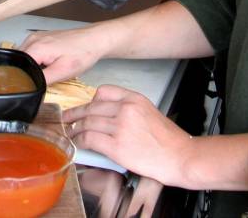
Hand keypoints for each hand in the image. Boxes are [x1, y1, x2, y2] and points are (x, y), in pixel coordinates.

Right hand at [20, 27, 103, 83]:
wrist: (94, 40)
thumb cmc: (82, 54)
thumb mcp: (63, 72)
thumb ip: (43, 80)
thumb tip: (30, 88)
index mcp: (36, 47)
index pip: (17, 67)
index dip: (21, 79)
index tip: (29, 87)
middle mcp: (32, 39)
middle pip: (18, 61)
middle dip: (25, 73)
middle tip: (39, 80)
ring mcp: (36, 37)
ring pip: (24, 57)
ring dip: (30, 67)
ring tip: (44, 72)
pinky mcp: (41, 38)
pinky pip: (30, 52)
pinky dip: (34, 60)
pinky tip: (46, 65)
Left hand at [64, 85, 191, 185]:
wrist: (181, 156)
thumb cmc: (169, 139)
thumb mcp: (149, 112)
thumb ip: (129, 109)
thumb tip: (107, 115)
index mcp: (134, 99)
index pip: (103, 92)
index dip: (90, 101)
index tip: (83, 107)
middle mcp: (126, 109)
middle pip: (91, 108)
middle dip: (75, 114)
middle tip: (66, 119)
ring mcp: (120, 127)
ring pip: (87, 123)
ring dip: (75, 129)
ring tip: (70, 134)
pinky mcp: (117, 146)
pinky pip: (90, 140)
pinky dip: (80, 142)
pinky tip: (78, 144)